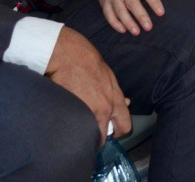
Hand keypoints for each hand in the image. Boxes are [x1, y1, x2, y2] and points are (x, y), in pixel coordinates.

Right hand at [46, 27, 130, 145]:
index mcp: (115, 100)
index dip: (117, 132)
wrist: (68, 55)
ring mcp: (87, 111)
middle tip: (92, 134)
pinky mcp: (71, 109)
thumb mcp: (109, 76)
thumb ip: (116, 94)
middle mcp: (104, 109)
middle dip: (99, 139)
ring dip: (84, 133)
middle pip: (104, 138)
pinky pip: (73, 125)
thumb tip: (125, 103)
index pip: (124, 126)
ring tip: (79, 125)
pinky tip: (68, 118)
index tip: (111, 132)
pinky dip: (71, 125)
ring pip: (88, 134)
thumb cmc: (89, 62)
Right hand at [95, 0, 176, 34]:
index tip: (161, 13)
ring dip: (128, 22)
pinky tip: (123, 30)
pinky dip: (115, 23)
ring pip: (120, 10)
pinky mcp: (104, 1)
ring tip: (136, 32)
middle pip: (132, 2)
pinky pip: (108, 14)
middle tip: (149, 27)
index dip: (154, 2)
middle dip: (140, 15)